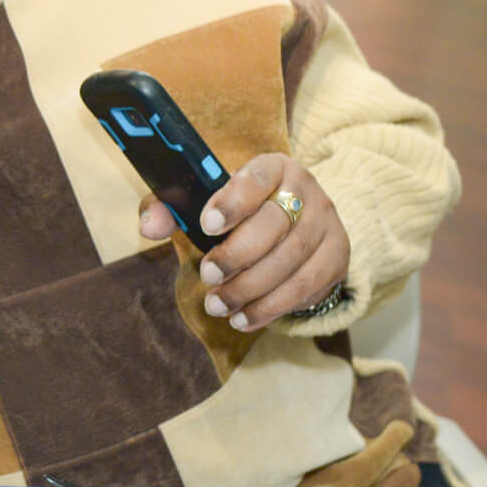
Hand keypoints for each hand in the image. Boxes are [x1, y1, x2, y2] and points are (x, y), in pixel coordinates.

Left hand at [139, 153, 349, 331]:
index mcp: (273, 168)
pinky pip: (306, 288)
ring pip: (293, 262)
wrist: (297, 222)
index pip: (256, 178)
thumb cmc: (239, 211)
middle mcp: (307, 192)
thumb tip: (149, 227)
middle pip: (276, 225)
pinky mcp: (336, 259)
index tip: (207, 225)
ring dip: (251, 290)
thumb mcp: (205, 201)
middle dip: (238, 256)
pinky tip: (244, 318)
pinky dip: (272, 308)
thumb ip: (171, 209)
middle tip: (208, 276)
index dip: (233, 202)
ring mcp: (327, 225)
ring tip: (218, 306)